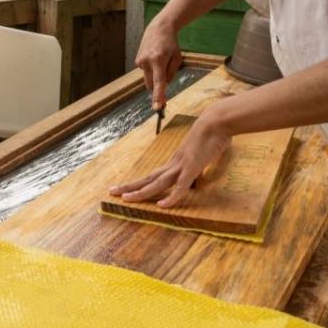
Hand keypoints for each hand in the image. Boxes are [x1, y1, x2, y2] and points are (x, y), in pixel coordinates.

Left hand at [109, 110, 231, 207]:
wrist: (216, 121)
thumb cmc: (211, 136)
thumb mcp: (201, 156)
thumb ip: (196, 166)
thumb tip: (195, 175)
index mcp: (175, 162)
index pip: (152, 175)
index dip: (139, 183)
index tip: (125, 188)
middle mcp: (173, 164)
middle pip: (148, 178)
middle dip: (130, 186)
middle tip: (111, 192)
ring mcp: (181, 166)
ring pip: (157, 183)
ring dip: (141, 192)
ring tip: (125, 199)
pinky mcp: (192, 168)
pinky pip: (180, 186)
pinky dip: (172, 197)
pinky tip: (161, 206)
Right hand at [135, 18, 181, 110]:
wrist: (158, 29)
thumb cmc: (171, 44)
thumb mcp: (177, 58)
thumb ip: (171, 73)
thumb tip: (163, 86)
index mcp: (159, 60)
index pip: (159, 82)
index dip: (158, 95)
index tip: (157, 106)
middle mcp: (147, 61)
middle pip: (151, 84)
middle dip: (157, 88)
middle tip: (165, 94)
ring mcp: (140, 61)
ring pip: (148, 79)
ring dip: (155, 77)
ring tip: (160, 62)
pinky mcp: (137, 61)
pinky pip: (146, 72)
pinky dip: (151, 70)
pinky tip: (155, 59)